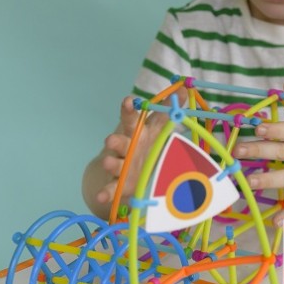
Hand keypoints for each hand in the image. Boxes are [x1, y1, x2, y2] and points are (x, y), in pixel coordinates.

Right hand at [89, 89, 187, 215]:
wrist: (137, 171)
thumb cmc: (149, 144)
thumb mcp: (160, 128)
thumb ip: (168, 110)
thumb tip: (182, 87)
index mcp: (138, 133)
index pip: (131, 119)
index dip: (128, 110)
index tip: (128, 100)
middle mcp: (127, 148)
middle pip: (119, 142)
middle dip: (115, 141)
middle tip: (111, 140)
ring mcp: (122, 166)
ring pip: (114, 163)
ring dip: (110, 163)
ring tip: (107, 163)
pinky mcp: (122, 184)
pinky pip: (112, 188)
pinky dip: (106, 192)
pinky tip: (100, 196)